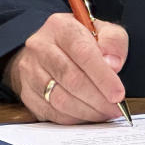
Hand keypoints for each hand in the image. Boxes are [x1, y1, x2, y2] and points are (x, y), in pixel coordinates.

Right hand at [5, 13, 128, 123]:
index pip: (82, 52)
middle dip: (97, 98)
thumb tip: (113, 64)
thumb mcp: (103, 30)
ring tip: (105, 112)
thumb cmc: (81, 40)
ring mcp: (30, 71)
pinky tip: (88, 115)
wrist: (49, 49)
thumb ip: (113, 42)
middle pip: (70, 78)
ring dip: (87, 111)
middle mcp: (40, 47)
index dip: (102, 76)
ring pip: (59, 99)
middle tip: (115, 108)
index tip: (118, 93)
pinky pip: (51, 112)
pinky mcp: (27, 92)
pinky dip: (73, 118)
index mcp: (60, 26)